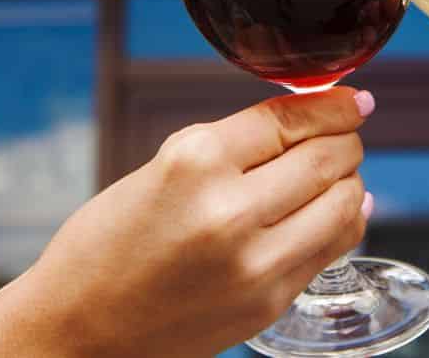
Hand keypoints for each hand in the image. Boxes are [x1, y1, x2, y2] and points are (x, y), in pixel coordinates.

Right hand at [0, 87, 373, 357]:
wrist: (77, 329)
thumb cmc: (107, 245)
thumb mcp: (160, 169)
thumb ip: (232, 146)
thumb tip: (306, 123)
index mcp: (194, 161)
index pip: (290, 118)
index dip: (332, 104)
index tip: (351, 100)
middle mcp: (230, 210)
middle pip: (327, 157)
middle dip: (345, 139)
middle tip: (345, 133)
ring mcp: (255, 263)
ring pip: (344, 202)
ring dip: (349, 180)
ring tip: (336, 173)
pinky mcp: (268, 302)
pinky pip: (332, 248)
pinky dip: (342, 222)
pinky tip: (335, 210)